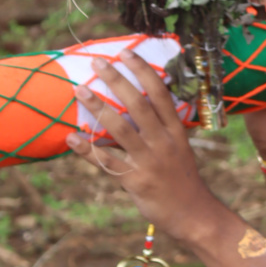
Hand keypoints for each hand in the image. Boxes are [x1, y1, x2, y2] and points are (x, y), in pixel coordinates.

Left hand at [65, 50, 214, 241]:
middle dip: (117, 80)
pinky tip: (71, 138)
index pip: (160, 94)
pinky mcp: (135, 180)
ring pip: (119, 129)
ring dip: (97, 107)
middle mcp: (164, 142)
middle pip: (138, 104)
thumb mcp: (180, 148)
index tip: (127, 53)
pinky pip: (107, 162)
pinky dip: (87, 150)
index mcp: (176, 131)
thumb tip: (139, 107)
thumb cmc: (183, 179)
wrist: (193, 213)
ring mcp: (149, 161)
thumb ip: (162, 129)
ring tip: (79, 90)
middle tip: (98, 62)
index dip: (143, 71)